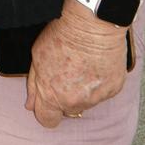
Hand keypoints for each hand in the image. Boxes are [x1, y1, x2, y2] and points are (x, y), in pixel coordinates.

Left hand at [25, 0, 127, 126]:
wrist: (92, 25)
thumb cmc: (63, 35)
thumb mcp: (37, 56)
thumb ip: (33, 85)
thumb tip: (31, 105)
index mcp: (52, 96)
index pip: (47, 119)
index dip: (45, 109)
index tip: (48, 98)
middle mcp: (75, 102)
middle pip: (67, 109)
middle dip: (64, 96)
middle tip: (66, 73)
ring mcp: (96, 98)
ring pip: (85, 101)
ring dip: (82, 89)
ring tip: (81, 65)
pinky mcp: (113, 90)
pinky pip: (102, 92)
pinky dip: (98, 82)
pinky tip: (95, 64)